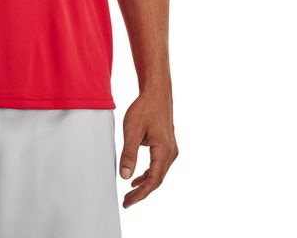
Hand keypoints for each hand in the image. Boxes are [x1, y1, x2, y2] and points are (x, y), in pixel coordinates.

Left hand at [118, 89, 177, 207]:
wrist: (156, 93)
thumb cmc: (144, 108)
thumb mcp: (132, 131)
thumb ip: (129, 154)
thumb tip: (125, 176)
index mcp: (164, 151)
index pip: (153, 181)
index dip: (140, 194)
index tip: (128, 202)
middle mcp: (171, 153)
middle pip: (157, 180)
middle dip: (141, 192)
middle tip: (126, 201)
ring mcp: (171, 149)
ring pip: (158, 174)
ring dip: (145, 184)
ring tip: (130, 193)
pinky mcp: (167, 146)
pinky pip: (158, 165)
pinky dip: (148, 174)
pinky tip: (137, 178)